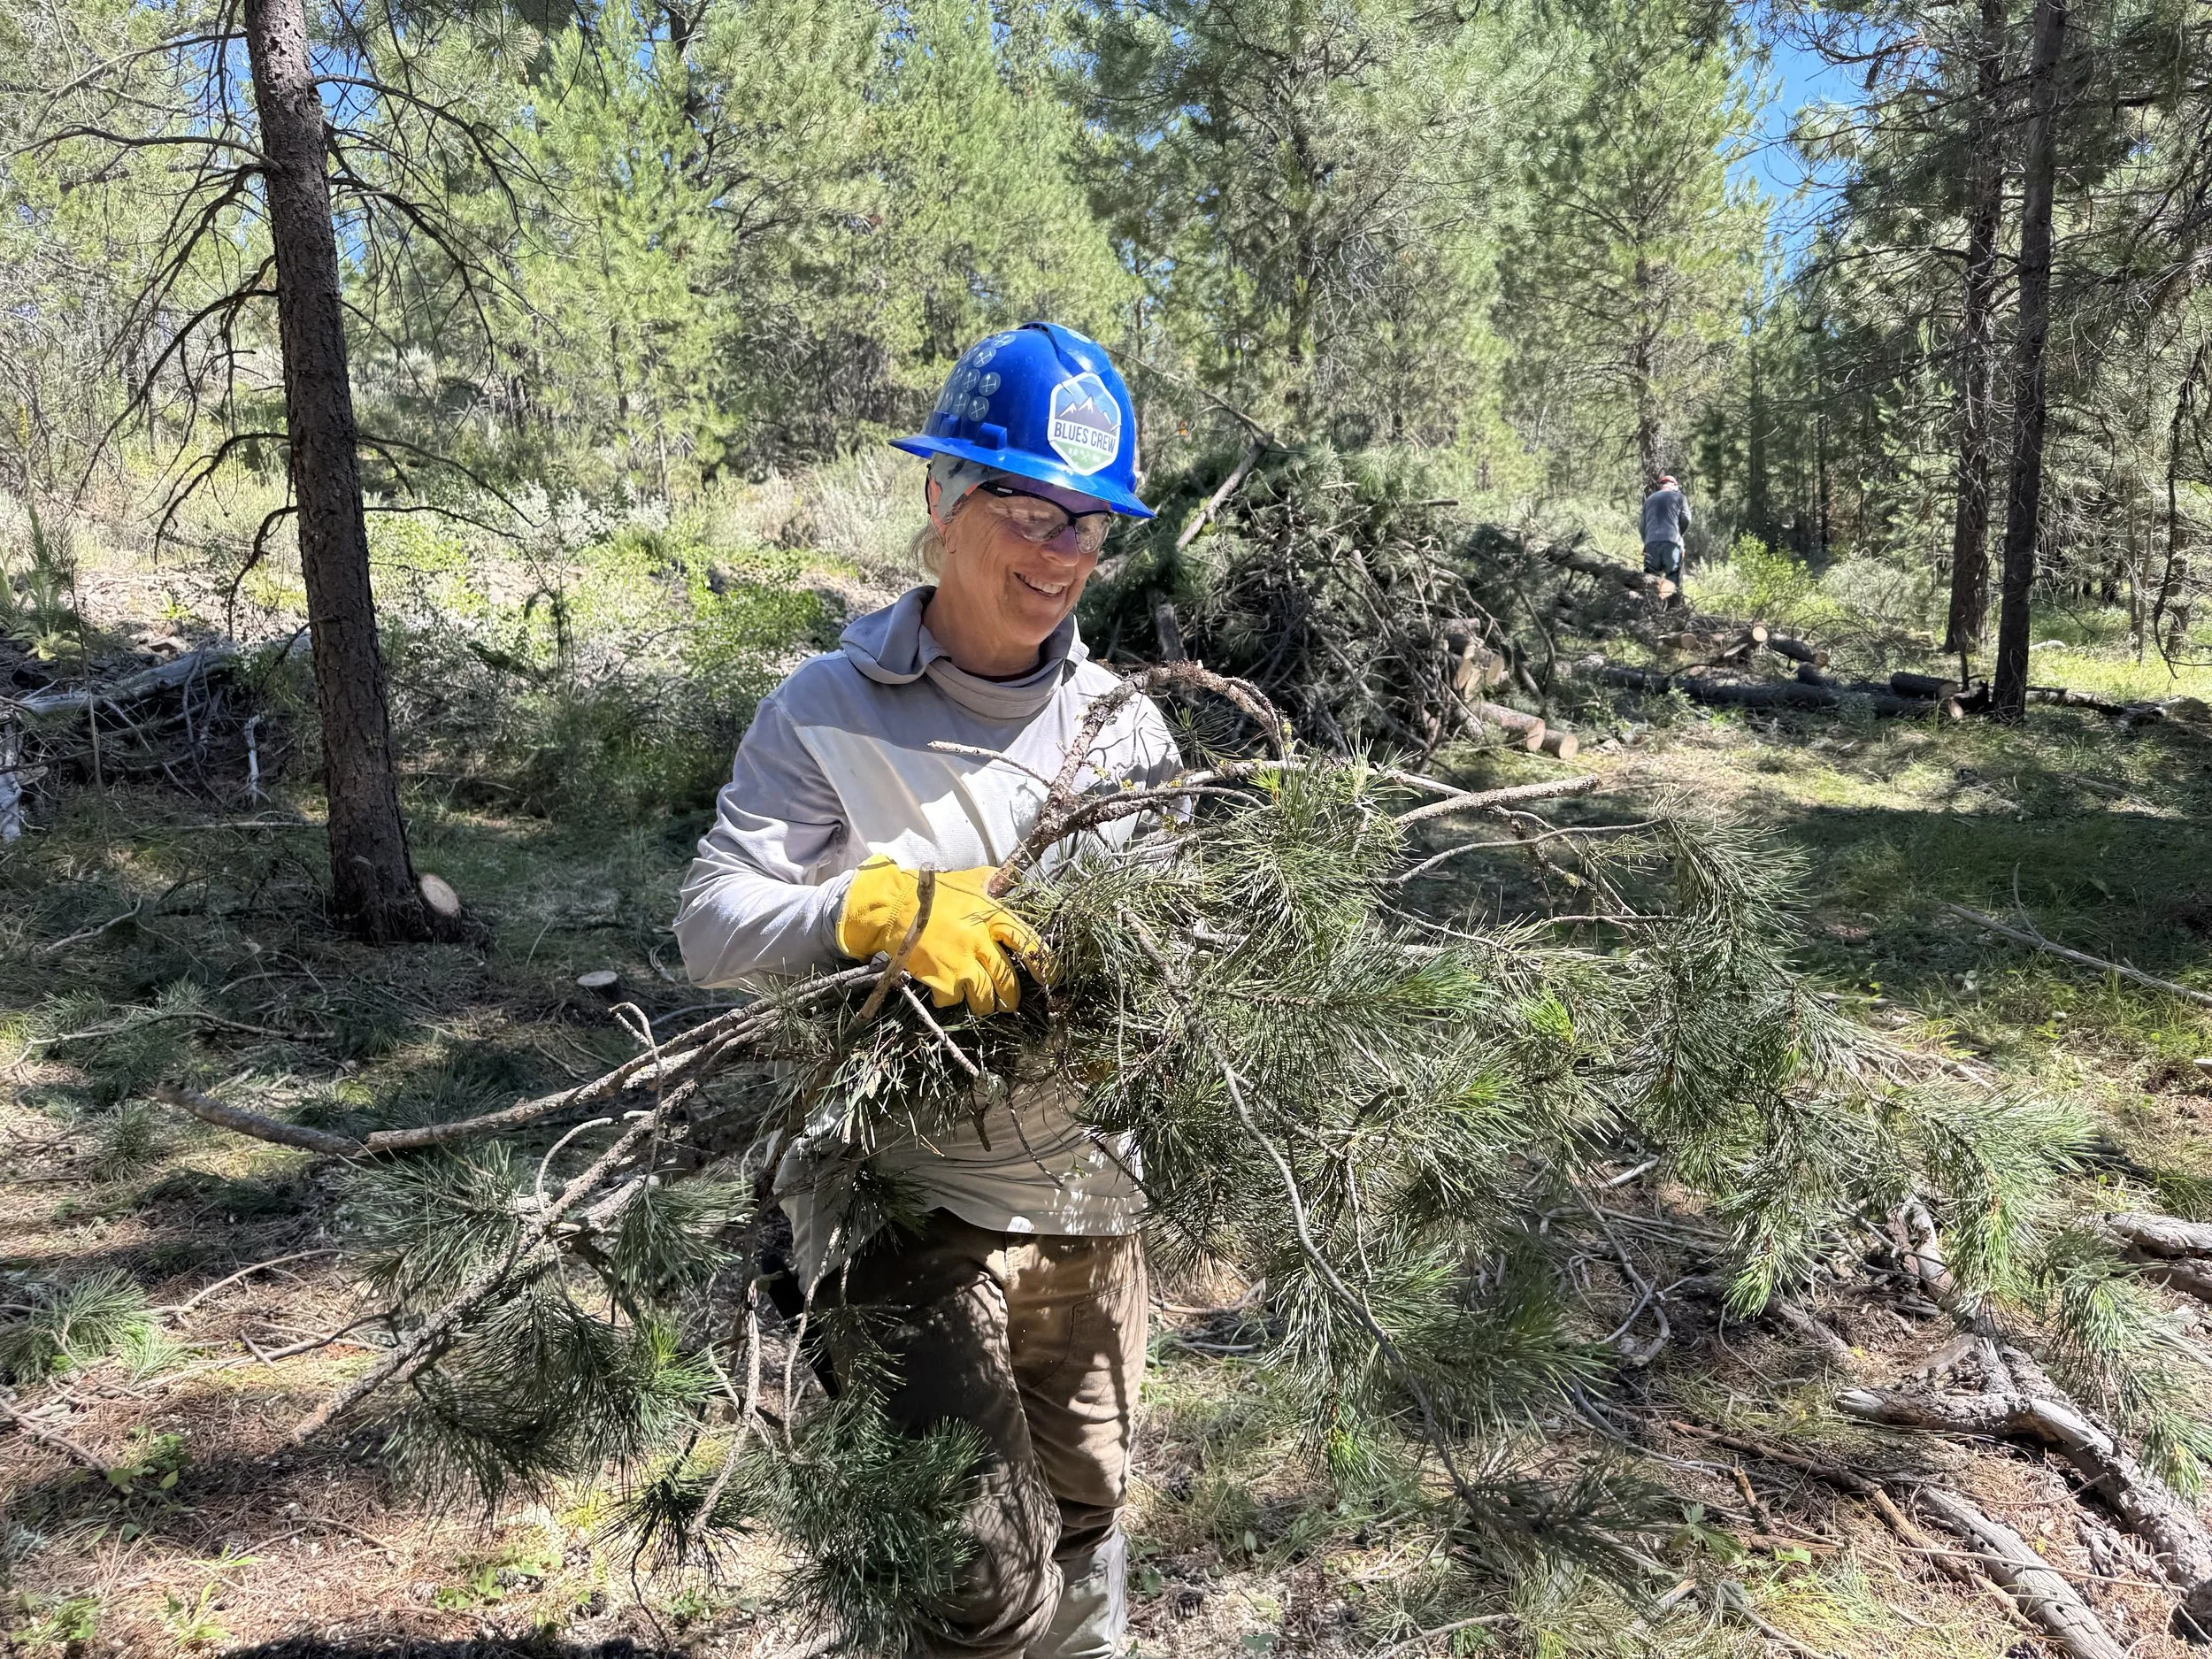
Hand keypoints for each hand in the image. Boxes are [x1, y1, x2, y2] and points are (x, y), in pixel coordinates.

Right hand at [835, 859, 1044, 1015]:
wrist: (894, 908)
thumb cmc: (934, 894)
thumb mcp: (969, 881)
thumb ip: (993, 881)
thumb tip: (1011, 875)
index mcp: (992, 917)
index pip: (1028, 943)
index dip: (1043, 964)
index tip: (1050, 978)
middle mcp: (980, 941)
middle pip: (1007, 979)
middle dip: (1011, 996)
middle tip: (1009, 1001)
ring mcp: (961, 962)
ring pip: (985, 997)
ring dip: (986, 1004)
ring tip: (984, 1003)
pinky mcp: (941, 979)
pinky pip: (955, 1000)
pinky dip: (952, 1000)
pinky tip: (948, 991)